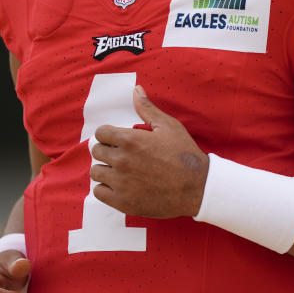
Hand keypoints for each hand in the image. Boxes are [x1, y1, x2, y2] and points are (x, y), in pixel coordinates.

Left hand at [91, 85, 209, 218]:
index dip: (108, 135)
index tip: (117, 140)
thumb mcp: (169, 126)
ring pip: (96, 171)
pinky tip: (118, 185)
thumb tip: (136, 90)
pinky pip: (99, 192)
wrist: (198, 188)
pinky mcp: (123, 202)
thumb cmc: (184, 155)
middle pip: (96, 151)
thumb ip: (147, 108)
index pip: (100, 133)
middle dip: (106, 150)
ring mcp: (121, 182)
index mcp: (130, 140)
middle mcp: (122, 160)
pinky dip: (105, 188)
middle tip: (121, 155)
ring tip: (119, 171)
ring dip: (104, 169)